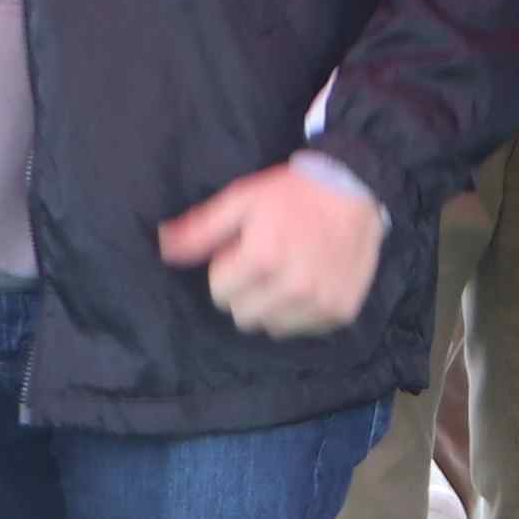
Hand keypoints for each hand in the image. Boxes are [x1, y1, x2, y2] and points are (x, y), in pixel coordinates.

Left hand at [156, 157, 391, 338]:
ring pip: (271, 327)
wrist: (355, 188)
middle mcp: (293, 286)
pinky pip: (302, 330)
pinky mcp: (340, 311)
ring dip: (271, 306)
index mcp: (263, 257)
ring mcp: (320, 302)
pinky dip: (300, 312)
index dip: (226, 270)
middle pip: (242, 316)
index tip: (243, 251)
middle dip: (245, 292)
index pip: (219, 293)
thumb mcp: (242, 199)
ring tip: (286, 275)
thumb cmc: (292, 193)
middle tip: (264, 264)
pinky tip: (309, 283)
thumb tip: (163, 247)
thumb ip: (201, 229)